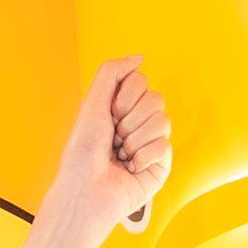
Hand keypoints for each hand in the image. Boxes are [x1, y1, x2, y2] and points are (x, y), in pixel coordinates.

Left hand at [44, 57, 171, 240]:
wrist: (86, 190)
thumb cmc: (83, 154)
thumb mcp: (92, 103)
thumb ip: (111, 73)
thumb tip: (138, 57)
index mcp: (120, 108)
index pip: (141, 82)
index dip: (125, 97)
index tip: (109, 114)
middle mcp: (136, 123)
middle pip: (155, 99)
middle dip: (130, 119)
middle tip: (114, 138)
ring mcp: (150, 143)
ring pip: (162, 121)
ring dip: (135, 139)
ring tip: (121, 155)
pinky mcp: (160, 165)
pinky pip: (164, 145)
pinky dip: (143, 157)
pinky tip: (131, 168)